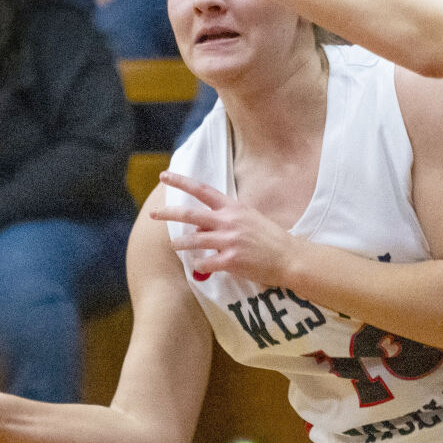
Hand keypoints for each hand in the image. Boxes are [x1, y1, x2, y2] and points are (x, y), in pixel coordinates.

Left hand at [148, 170, 301, 287]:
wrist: (290, 257)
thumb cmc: (271, 238)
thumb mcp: (250, 218)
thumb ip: (227, 217)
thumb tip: (202, 225)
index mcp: (233, 207)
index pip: (202, 190)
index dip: (181, 182)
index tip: (165, 176)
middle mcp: (228, 221)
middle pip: (190, 214)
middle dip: (168, 213)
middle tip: (153, 213)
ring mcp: (229, 241)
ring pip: (193, 240)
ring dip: (180, 244)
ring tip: (174, 246)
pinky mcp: (230, 260)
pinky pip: (204, 262)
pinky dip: (199, 265)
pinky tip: (200, 266)